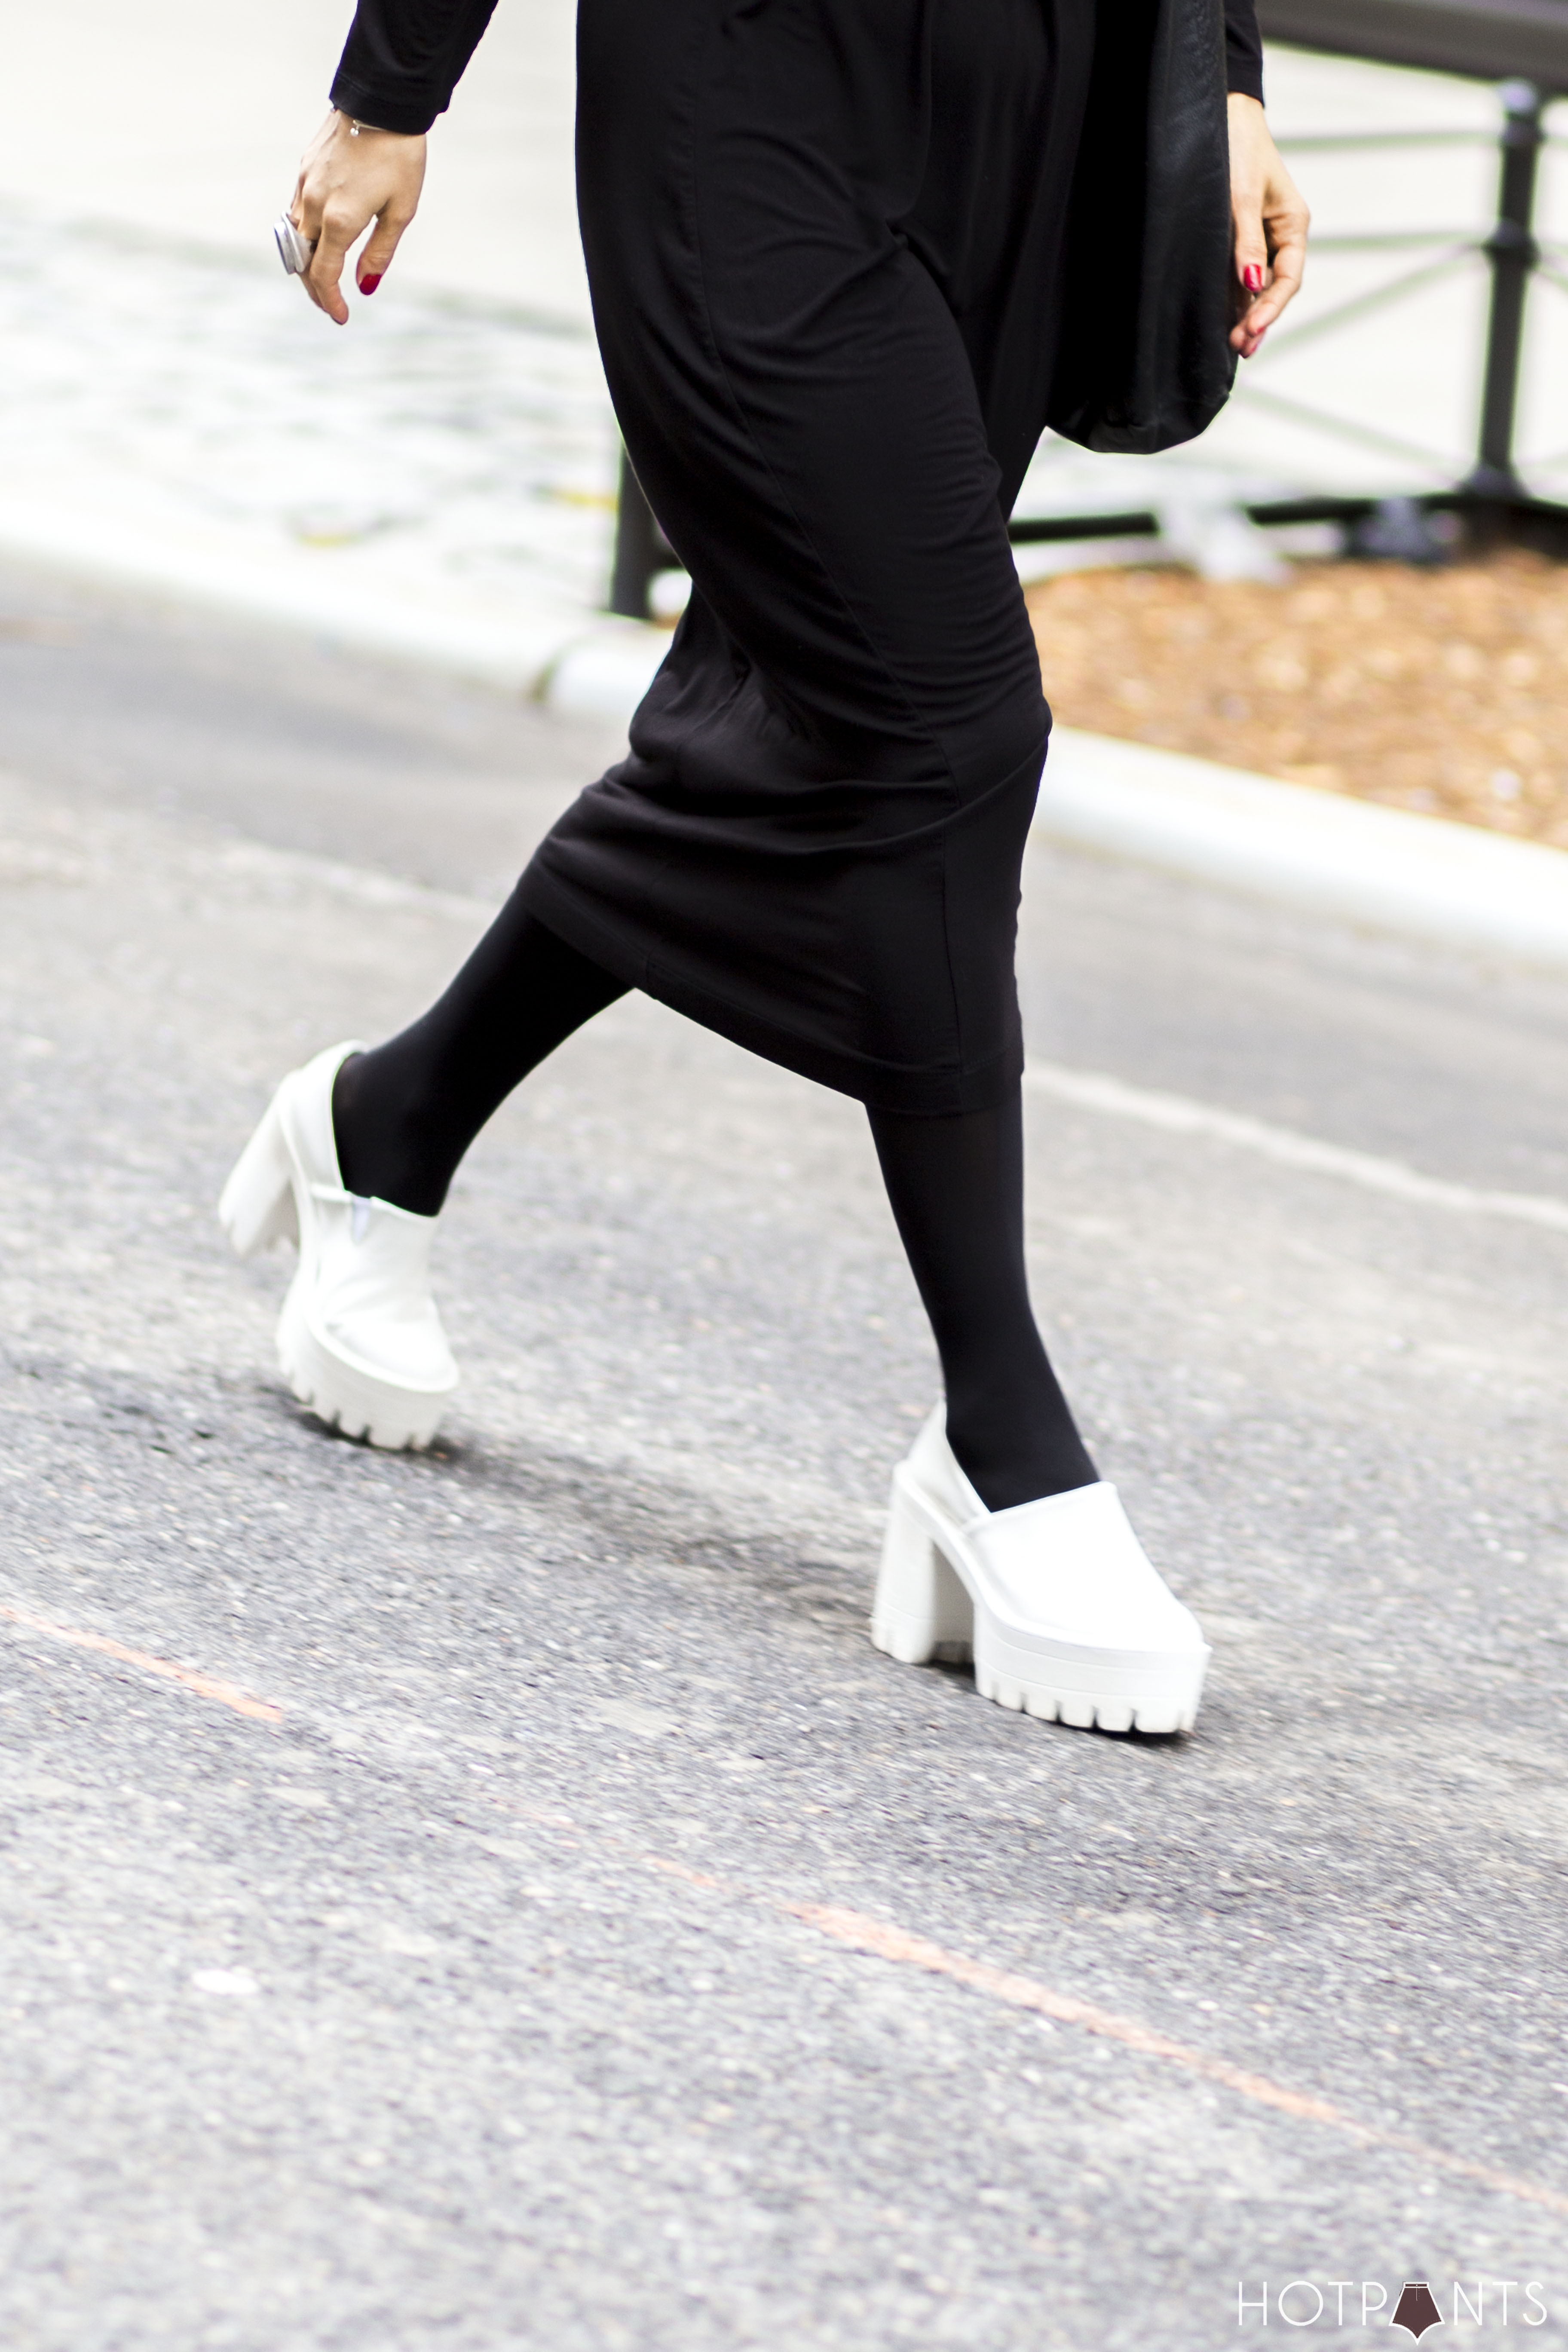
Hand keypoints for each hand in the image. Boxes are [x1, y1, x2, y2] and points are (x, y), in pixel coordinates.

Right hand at [290, 109, 426, 324]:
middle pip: (303, 262)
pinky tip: (320, 241)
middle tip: (330, 304)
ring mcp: (304, 184)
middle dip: (315, 289)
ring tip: (324, 278)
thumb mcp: (401, 211)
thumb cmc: (400, 157)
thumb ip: (380, 252)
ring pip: (295, 237)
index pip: (324, 275)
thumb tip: (365, 287)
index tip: (341, 317)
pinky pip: (296, 212)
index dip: (330, 301)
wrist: (381, 102)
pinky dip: (304, 234)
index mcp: (340, 220)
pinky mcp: (304, 168)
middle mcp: (315, 205)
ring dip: (306, 263)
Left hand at [1227, 94, 1307, 358]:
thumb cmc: (1239, 148)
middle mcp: (1279, 236)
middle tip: (1241, 348)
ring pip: (1258, 287)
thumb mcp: (1242, 196)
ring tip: (1233, 345)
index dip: (1271, 308)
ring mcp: (1260, 240)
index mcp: (1293, 224)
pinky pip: (1241, 276)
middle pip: (1274, 289)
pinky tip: (1225, 321)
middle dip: (1259, 319)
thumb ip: (1246, 242)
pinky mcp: (1240, 240)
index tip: (1252, 330)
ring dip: (1247, 315)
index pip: (1288, 278)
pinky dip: (1235, 300)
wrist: (1222, 117)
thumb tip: (1250, 286)